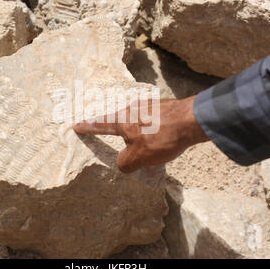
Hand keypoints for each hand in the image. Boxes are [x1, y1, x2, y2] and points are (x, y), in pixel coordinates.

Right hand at [73, 96, 208, 172]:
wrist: (192, 120)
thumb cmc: (162, 138)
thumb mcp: (138, 158)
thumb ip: (125, 163)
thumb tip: (124, 163)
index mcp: (122, 120)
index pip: (100, 124)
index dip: (88, 127)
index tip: (77, 125)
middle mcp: (133, 109)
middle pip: (122, 122)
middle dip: (122, 133)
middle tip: (129, 145)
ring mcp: (150, 105)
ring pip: (140, 123)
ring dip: (142, 134)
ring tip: (155, 148)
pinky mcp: (165, 107)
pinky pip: (154, 121)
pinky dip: (156, 131)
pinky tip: (166, 139)